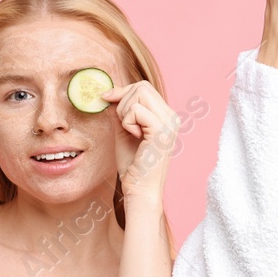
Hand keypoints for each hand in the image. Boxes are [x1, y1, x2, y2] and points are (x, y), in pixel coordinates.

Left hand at [102, 79, 180, 207]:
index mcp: (165, 116)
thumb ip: (120, 112)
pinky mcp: (161, 130)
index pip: (144, 87)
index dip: (122, 91)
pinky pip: (136, 109)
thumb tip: (109, 93)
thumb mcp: (123, 131)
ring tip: (130, 132)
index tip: (106, 99)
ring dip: (125, 112)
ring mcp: (169, 123)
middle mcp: (171, 116)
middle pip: (142, 86)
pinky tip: (134, 136)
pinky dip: (127, 121)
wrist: (140, 190)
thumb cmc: (133, 165)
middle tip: (122, 124)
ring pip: (139, 94)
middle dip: (123, 100)